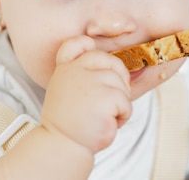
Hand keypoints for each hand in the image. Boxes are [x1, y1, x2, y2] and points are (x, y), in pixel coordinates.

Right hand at [40, 36, 131, 154]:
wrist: (62, 144)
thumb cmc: (69, 121)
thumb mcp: (65, 90)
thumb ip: (79, 73)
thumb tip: (106, 63)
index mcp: (66, 68)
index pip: (76, 43)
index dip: (87, 45)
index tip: (90, 52)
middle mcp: (76, 70)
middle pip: (112, 62)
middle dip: (119, 80)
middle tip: (109, 101)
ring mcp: (91, 82)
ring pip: (122, 85)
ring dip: (119, 104)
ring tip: (102, 116)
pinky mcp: (105, 97)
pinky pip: (126, 103)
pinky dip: (122, 116)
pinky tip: (106, 123)